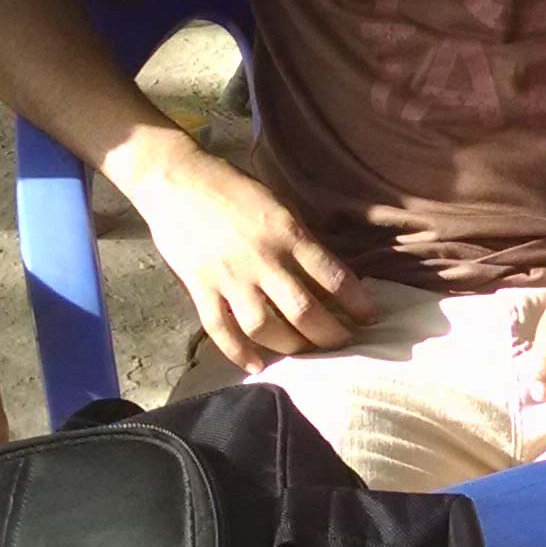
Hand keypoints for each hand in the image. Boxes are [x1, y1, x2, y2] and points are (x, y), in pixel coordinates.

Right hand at [123, 144, 372, 371]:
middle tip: (343, 342)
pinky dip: (239, 353)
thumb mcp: (279, 204)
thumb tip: (327, 275)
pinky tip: (258, 366)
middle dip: (330, 334)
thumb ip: (300, 239)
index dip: (357, 303)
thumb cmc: (234, 188)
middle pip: (304, 311)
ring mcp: (229, 277)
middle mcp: (262, 259)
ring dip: (291, 346)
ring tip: (305, 350)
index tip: (369, 317)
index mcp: (287, 233)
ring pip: (265, 327)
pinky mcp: (200, 288)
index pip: (333, 277)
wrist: (176, 180)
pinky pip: (220, 329)